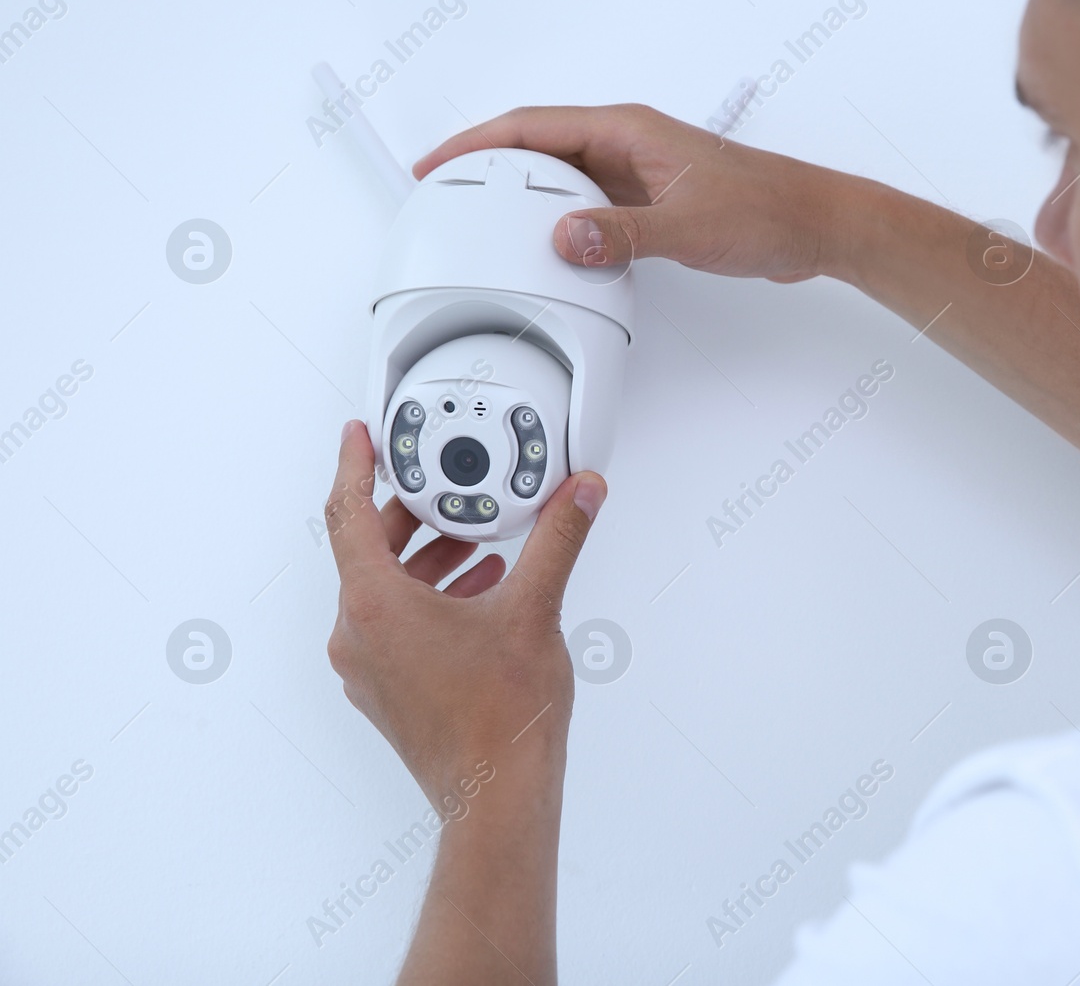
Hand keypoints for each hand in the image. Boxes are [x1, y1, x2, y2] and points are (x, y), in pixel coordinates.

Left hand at [323, 420, 605, 808]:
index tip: (359, 437)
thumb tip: (579, 495)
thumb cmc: (502, 720)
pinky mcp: (387, 692)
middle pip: (367, 551)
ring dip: (425, 560)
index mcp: (377, 604)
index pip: (348, 513)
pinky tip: (478, 596)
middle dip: (410, 515)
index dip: (354, 465)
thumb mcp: (535, 608)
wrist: (497, 795)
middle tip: (442, 491)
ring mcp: (369, 668)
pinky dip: (427, 598)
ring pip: (382, 590)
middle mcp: (359, 635)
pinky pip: (393, 626)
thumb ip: (557, 539)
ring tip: (476, 545)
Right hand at [413, 103, 849, 282]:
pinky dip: (560, 220)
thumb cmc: (766, 209)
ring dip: (524, 197)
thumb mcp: (686, 226)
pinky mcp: (651, 201)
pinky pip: (589, 204)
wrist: (812, 225)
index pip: (533, 126)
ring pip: (563, 178)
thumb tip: (565, 237)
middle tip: (448, 195)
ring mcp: (638, 172)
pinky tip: (550, 244)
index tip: (439, 164)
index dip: (478, 143)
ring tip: (485, 222)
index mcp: (628, 129)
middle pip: (539, 146)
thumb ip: (621, 235)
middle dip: (489, 167)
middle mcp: (628, 144)